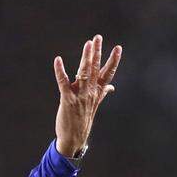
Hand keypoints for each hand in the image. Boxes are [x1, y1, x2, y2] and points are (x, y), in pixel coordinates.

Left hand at [52, 34, 121, 157]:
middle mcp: (90, 92)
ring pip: (84, 72)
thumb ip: (102, 93)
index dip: (113, 61)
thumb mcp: (94, 105)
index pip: (108, 74)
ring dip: (85, 57)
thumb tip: (111, 87)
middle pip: (95, 69)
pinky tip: (58, 60)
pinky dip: (60, 71)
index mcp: (97, 92)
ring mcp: (80, 96)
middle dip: (97, 52)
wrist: (74, 138)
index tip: (118, 48)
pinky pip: (63, 82)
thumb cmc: (83, 120)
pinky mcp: (67, 99)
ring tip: (88, 43)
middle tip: (98, 37)